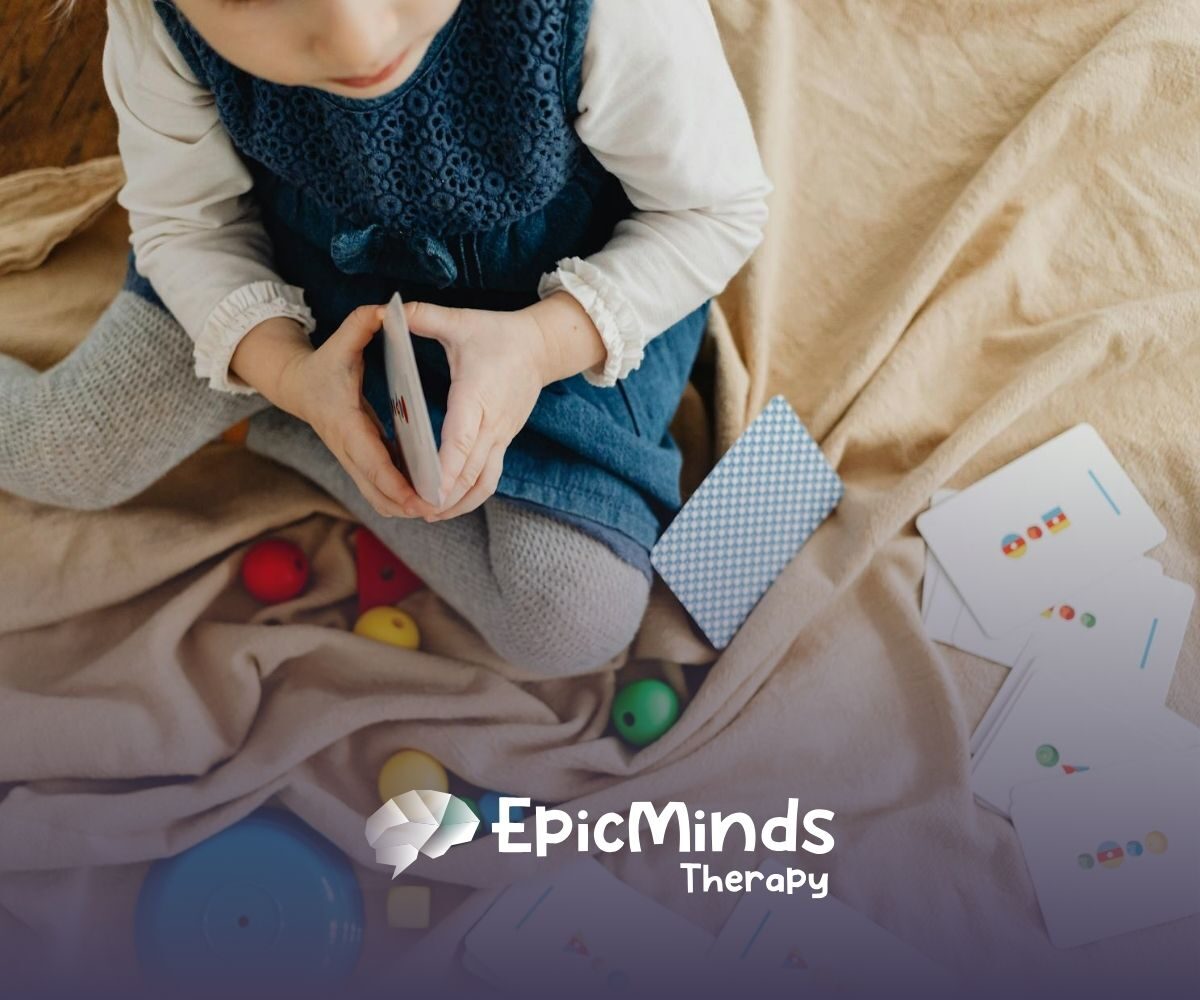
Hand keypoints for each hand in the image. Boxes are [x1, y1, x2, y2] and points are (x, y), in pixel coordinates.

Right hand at [275, 304, 434, 519]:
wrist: (297, 386)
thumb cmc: (324, 364)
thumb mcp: (342, 340)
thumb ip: (362, 323)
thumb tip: (385, 310)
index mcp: (344, 422)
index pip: (370, 459)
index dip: (393, 481)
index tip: (416, 497)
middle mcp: (347, 448)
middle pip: (375, 489)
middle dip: (404, 504)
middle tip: (437, 509)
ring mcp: (351, 460)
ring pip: (377, 497)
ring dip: (403, 506)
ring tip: (437, 507)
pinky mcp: (359, 463)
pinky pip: (380, 489)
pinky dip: (400, 498)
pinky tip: (427, 497)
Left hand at [406, 301, 556, 519]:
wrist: (542, 347)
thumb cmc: (499, 335)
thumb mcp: (461, 320)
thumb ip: (423, 317)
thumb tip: (387, 310)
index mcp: (477, 395)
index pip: (462, 439)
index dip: (446, 469)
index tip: (429, 491)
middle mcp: (492, 423)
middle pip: (471, 470)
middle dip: (446, 495)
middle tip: (418, 511)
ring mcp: (501, 435)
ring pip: (483, 481)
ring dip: (460, 502)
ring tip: (432, 515)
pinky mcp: (504, 440)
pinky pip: (489, 476)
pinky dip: (471, 495)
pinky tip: (450, 504)